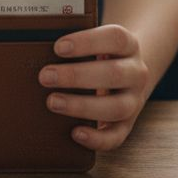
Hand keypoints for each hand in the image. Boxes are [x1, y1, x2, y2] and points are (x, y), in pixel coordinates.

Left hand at [39, 24, 152, 150]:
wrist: (127, 76)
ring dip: (82, 106)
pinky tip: (75, 133)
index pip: (115, 38)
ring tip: (52, 102)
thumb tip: (40, 43)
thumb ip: (75, 40)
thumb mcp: (95, 43)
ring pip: (117, 107)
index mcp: (128, 46)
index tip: (58, 47)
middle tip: (45, 77)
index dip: (88, 42)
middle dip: (76, 76)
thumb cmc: (99, 56)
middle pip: (114, 73)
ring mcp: (134, 101)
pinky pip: (116, 137)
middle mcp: (136, 73)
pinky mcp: (127, 125)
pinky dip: (97, 138)